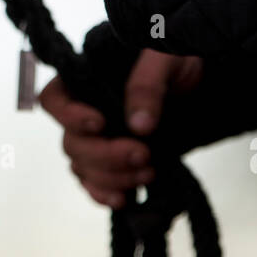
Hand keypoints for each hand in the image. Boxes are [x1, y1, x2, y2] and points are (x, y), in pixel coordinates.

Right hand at [39, 49, 204, 208]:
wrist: (202, 83)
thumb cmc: (176, 57)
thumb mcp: (167, 58)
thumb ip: (148, 84)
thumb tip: (138, 126)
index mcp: (85, 78)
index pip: (54, 99)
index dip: (68, 116)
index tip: (100, 124)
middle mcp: (85, 111)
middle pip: (72, 143)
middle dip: (105, 155)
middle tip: (143, 154)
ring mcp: (98, 140)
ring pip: (84, 168)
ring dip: (113, 177)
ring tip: (150, 172)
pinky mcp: (115, 161)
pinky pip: (96, 185)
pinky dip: (106, 195)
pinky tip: (126, 199)